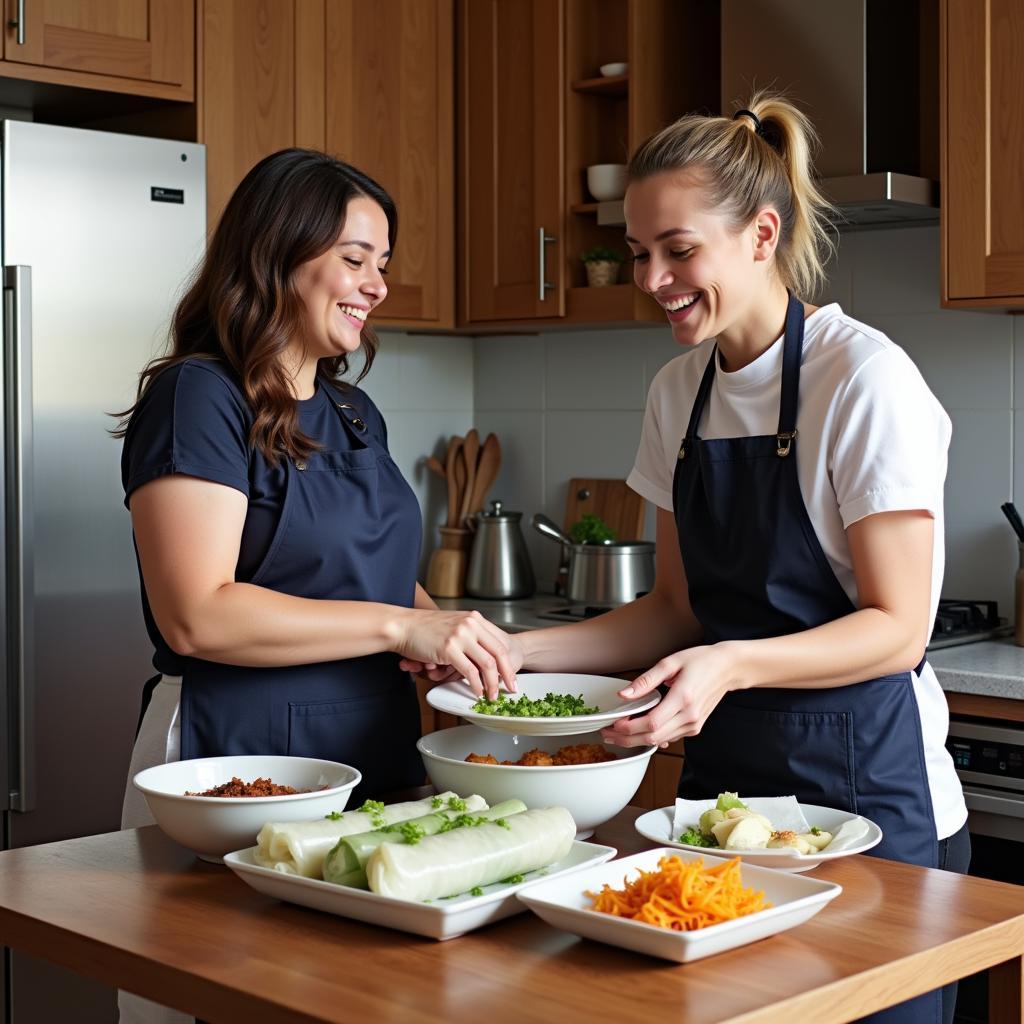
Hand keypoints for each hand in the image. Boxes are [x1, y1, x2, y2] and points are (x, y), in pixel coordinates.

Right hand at [394, 609, 516, 698]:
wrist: (402, 625)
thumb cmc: (423, 628)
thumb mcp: (453, 624)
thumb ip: (469, 635)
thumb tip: (481, 655)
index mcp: (474, 619)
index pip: (499, 643)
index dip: (508, 662)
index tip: (512, 676)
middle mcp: (471, 624)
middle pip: (499, 653)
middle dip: (508, 674)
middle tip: (512, 689)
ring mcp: (461, 635)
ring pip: (487, 664)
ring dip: (492, 684)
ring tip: (493, 696)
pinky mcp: (449, 648)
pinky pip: (470, 671)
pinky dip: (476, 685)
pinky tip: (477, 693)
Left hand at [600, 643, 738, 748]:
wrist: (728, 668)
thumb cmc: (701, 661)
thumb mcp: (670, 662)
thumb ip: (645, 680)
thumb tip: (624, 694)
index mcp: (683, 698)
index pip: (651, 723)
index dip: (629, 728)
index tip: (613, 724)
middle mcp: (689, 716)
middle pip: (653, 737)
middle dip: (626, 739)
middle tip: (607, 734)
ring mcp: (693, 725)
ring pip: (660, 741)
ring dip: (636, 740)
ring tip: (617, 734)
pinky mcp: (694, 727)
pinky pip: (669, 737)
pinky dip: (651, 738)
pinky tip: (637, 733)